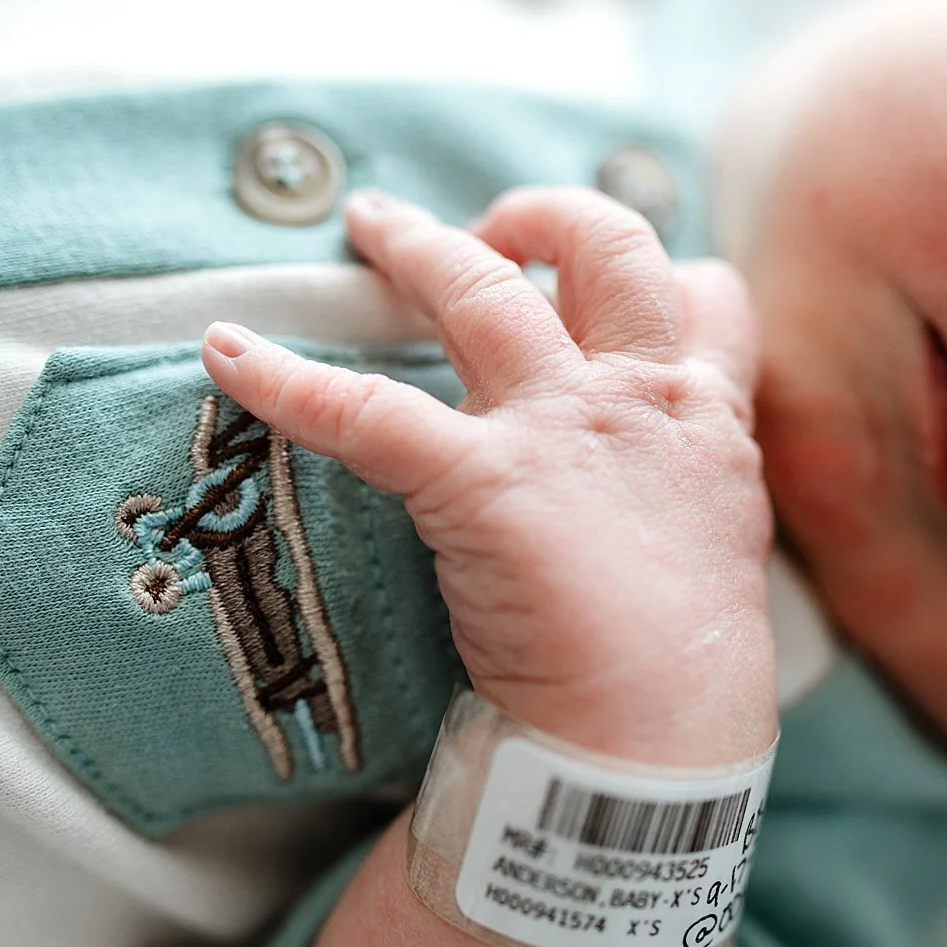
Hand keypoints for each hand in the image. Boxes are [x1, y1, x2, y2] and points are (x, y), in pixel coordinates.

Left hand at [199, 187, 776, 764]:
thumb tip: (646, 507)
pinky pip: (364, 410)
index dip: (665, 274)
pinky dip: (286, 379)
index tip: (615, 284)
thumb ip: (681, 491)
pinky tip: (227, 352)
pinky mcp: (479, 481)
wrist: (662, 730)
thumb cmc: (688, 666)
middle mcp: (640, 398)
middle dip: (545, 216)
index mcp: (705, 419)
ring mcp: (560, 429)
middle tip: (489, 228)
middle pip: (609, 246)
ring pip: (485, 289)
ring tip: (372, 225)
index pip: (709, 298)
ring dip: (420, 245)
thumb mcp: (719, 547)